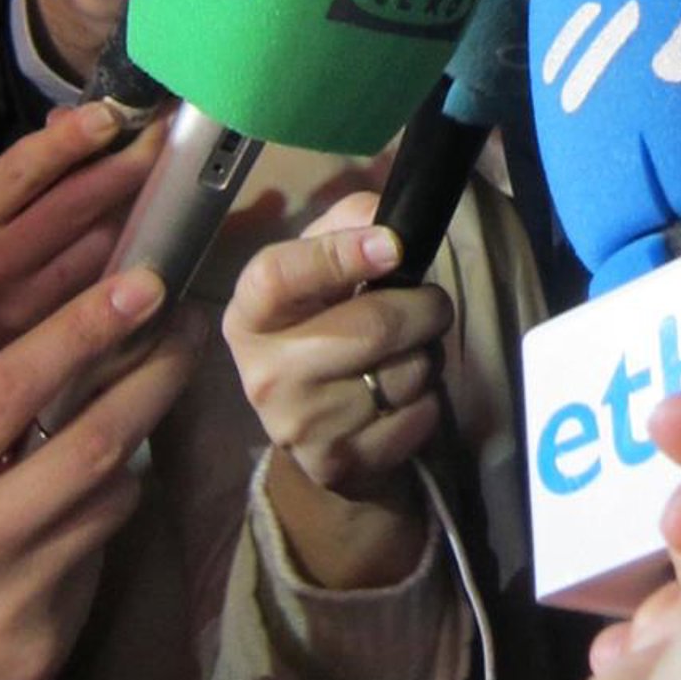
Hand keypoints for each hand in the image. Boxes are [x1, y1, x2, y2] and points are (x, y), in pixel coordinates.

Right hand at [0, 102, 166, 402]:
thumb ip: (26, 164)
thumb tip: (91, 117)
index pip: (24, 171)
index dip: (73, 138)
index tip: (114, 113)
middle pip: (77, 204)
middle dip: (130, 163)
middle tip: (164, 134)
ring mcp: (28, 304)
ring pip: (107, 240)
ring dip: (145, 202)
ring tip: (169, 171)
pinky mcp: (61, 333)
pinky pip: (115, 275)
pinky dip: (142, 244)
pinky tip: (162, 220)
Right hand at [0, 265, 203, 679]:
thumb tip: (41, 360)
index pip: (9, 391)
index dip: (81, 330)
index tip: (142, 285)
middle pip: (92, 442)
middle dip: (155, 375)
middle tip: (191, 329)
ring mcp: (10, 601)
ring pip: (110, 500)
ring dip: (132, 452)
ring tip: (139, 412)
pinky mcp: (43, 648)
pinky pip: (96, 562)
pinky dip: (98, 528)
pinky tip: (81, 517)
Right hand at [223, 193, 450, 587]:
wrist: (317, 430)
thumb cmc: (323, 326)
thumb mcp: (322, 267)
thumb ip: (351, 222)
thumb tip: (389, 216)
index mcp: (251, 315)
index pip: (280, 277)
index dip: (339, 255)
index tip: (393, 246)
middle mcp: (264, 373)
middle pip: (371, 328)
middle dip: (423, 307)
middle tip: (429, 305)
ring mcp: (299, 425)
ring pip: (405, 372)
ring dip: (429, 354)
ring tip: (409, 351)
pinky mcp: (338, 463)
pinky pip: (419, 415)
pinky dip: (430, 399)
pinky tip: (403, 395)